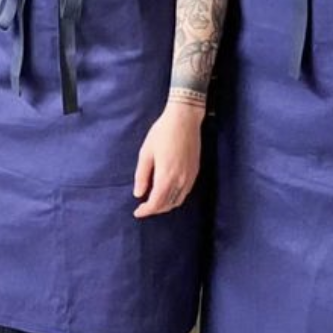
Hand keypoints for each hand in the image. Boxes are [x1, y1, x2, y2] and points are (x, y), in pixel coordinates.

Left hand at [133, 99, 202, 217]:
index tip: (137, 213)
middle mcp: (181, 180)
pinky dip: (175, 198)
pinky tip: (166, 192)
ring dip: (166, 205)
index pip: (156, 202)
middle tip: (143, 208)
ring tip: (153, 202)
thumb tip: (138, 194)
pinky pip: (185, 192)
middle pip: (168, 204)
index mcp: (166, 176)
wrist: (184, 120)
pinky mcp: (195, 172)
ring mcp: (190, 177)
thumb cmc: (162, 133)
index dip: (146, 210)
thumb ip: (142, 176)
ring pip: (178, 200)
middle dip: (155, 209)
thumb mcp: (146, 153)